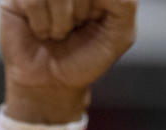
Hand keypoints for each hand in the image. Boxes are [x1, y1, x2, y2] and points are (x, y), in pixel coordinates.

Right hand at [0, 0, 137, 122]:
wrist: (51, 86)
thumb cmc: (84, 59)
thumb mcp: (119, 34)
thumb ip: (124, 3)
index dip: (98, 5)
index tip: (93, 21)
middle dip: (80, 14)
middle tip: (74, 29)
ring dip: (60, 22)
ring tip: (58, 33)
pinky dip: (41, 24)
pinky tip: (41, 32)